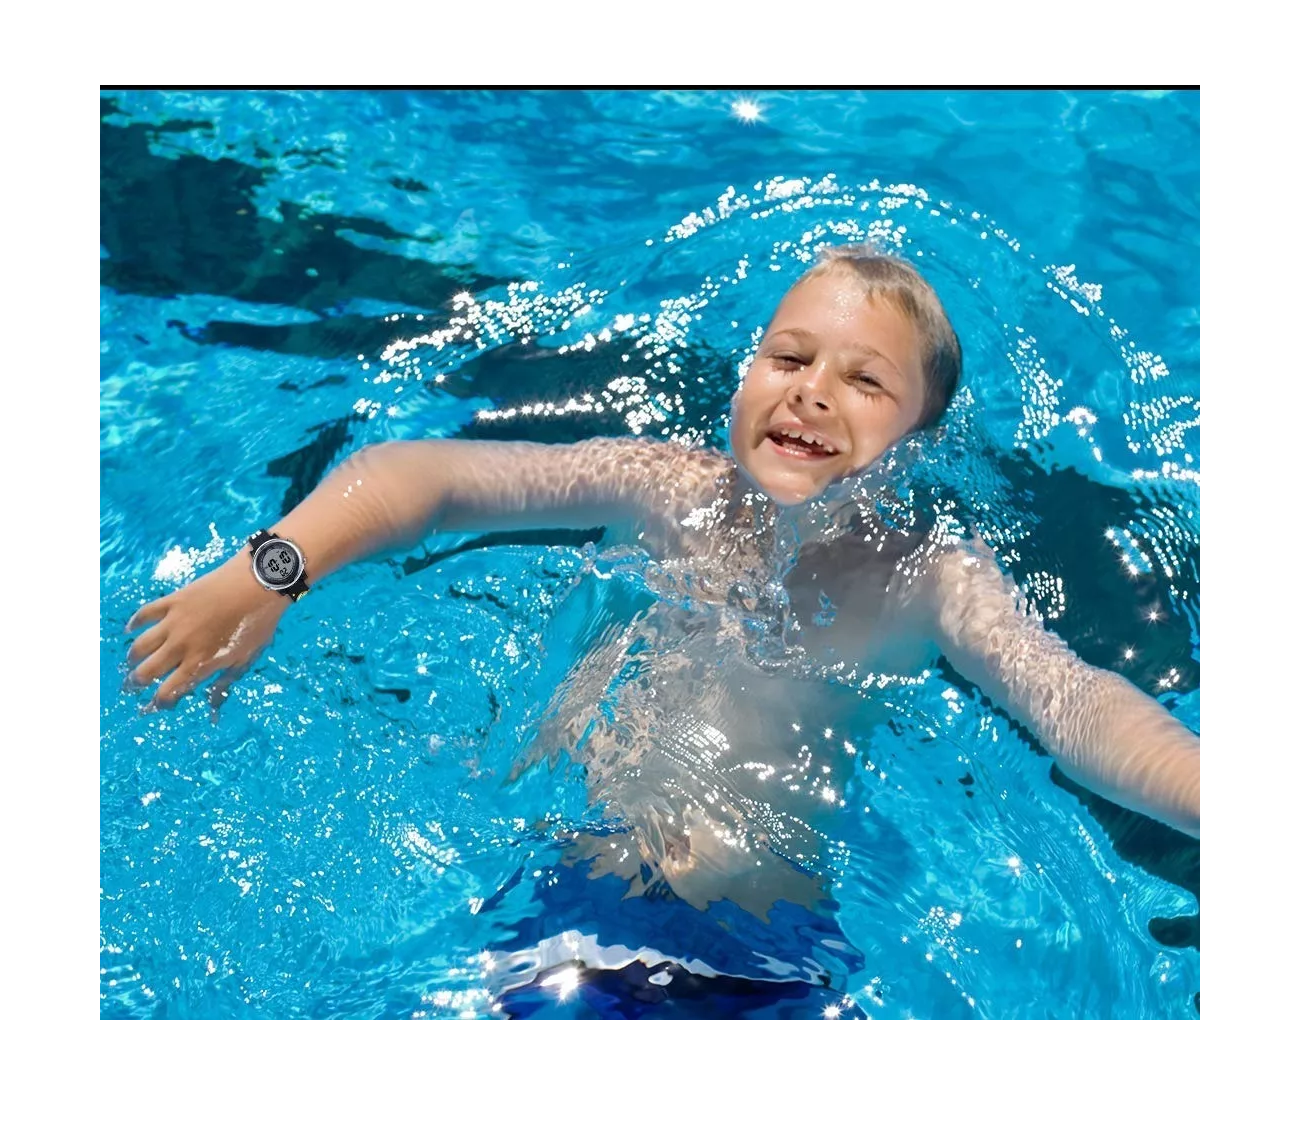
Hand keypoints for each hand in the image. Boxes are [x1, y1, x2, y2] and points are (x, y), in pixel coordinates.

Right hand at [123, 552, 286, 717]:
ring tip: (132, 662)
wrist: (258, 584)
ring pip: (140, 646)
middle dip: (137, 682)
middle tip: (134, 685)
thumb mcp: (246, 658)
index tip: (159, 703)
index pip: (169, 691)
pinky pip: (145, 613)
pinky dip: (134, 622)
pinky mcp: (172, 601)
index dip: (160, 702)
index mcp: (200, 663)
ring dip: (132, 658)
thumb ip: (225, 682)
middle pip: (147, 671)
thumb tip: (213, 706)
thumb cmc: (257, 623)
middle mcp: (181, 646)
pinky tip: (130, 629)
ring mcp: (174, 623)